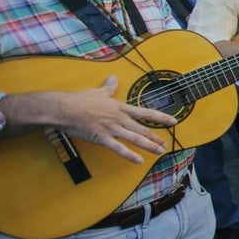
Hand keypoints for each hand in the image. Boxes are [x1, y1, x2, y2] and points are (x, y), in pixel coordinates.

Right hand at [52, 76, 173, 162]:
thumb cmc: (80, 100)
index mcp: (120, 108)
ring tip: (159, 151)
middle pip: (143, 129)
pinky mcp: (102, 138)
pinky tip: (139, 161)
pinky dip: (129, 155)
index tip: (173, 121)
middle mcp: (119, 119)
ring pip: (135, 138)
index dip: (161, 117)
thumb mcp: (98, 92)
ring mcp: (112, 129)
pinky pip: (119, 148)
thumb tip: (113, 77)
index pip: (145, 113)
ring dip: (149, 146)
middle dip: (156, 137)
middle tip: (166, 144)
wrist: (64, 109)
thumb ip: (109, 87)